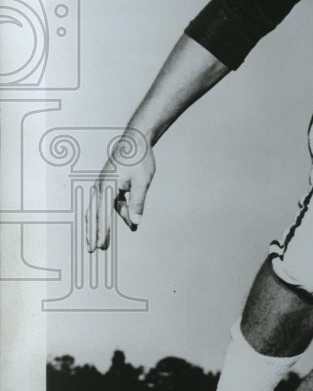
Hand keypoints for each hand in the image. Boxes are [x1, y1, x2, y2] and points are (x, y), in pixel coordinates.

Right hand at [85, 131, 155, 251]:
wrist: (136, 140)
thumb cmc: (138, 159)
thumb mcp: (142, 182)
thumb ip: (138, 202)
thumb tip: (136, 222)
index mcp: (106, 187)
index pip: (102, 215)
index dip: (101, 232)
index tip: (99, 246)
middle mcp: (101, 186)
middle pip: (95, 215)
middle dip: (94, 233)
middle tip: (92, 250)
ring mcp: (104, 185)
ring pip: (102, 209)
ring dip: (105, 224)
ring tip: (104, 242)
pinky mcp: (110, 184)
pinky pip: (111, 202)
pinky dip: (118, 211)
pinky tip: (128, 219)